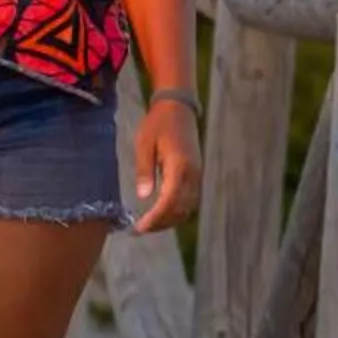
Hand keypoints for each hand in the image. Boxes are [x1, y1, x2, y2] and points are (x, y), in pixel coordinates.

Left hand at [133, 95, 202, 233]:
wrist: (178, 106)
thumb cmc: (158, 123)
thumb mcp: (144, 144)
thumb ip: (144, 171)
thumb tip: (143, 197)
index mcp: (179, 165)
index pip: (169, 201)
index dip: (155, 219)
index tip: (139, 228)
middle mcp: (192, 173)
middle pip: (180, 209)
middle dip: (160, 224)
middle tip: (140, 230)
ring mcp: (197, 174)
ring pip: (187, 208)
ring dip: (169, 220)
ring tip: (149, 225)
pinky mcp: (197, 174)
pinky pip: (190, 200)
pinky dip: (177, 211)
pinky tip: (161, 213)